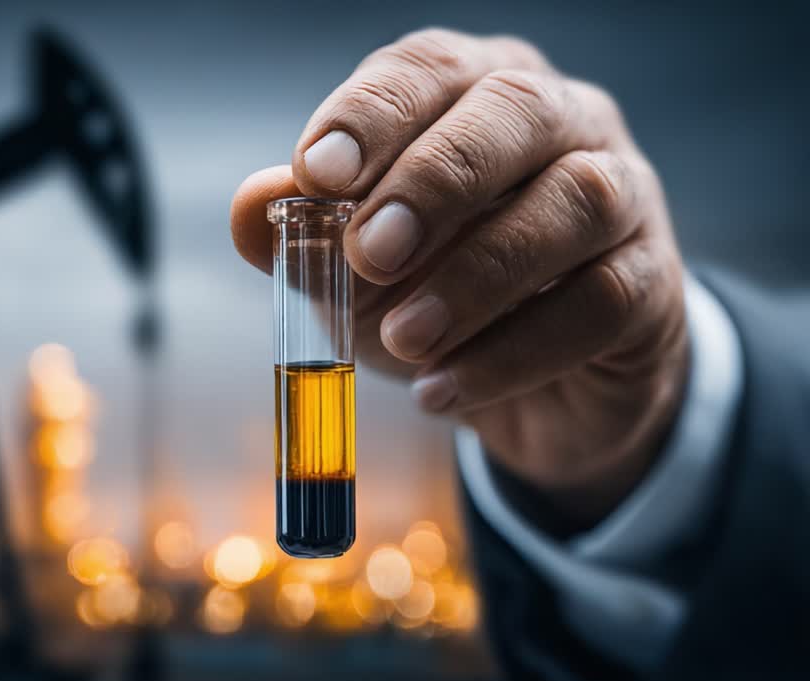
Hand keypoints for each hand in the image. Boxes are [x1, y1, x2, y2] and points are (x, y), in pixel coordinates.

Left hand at [231, 29, 688, 529]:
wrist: (538, 384)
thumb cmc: (437, 292)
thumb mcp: (356, 269)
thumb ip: (304, 236)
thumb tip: (250, 210)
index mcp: (472, 91)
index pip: (428, 69)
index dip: (372, 114)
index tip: (316, 173)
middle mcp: (560, 121)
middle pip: (514, 110)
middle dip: (434, 180)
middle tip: (369, 254)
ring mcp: (622, 194)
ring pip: (573, 202)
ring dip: (477, 274)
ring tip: (404, 339)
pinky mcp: (650, 282)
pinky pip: (599, 303)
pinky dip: (513, 352)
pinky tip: (443, 391)